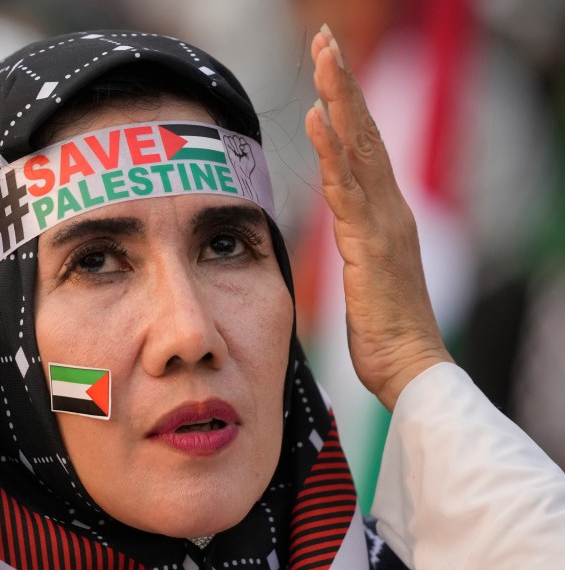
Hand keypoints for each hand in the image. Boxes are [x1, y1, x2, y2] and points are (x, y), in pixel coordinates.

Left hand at [304, 26, 452, 410]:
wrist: (412, 367)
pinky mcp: (372, 246)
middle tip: (327, 40)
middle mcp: (389, 209)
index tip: (330, 67)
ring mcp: (384, 224)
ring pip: (359, 150)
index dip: (348, 106)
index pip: (365, 149)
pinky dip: (334, 152)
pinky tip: (320, 118)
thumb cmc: (385, 328)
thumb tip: (344, 223)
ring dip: (340, 100)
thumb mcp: (365, 273)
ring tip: (324, 57)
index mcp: (385, 214)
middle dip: (344, 84)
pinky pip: (349, 191)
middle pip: (365, 134)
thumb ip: (357, 240)